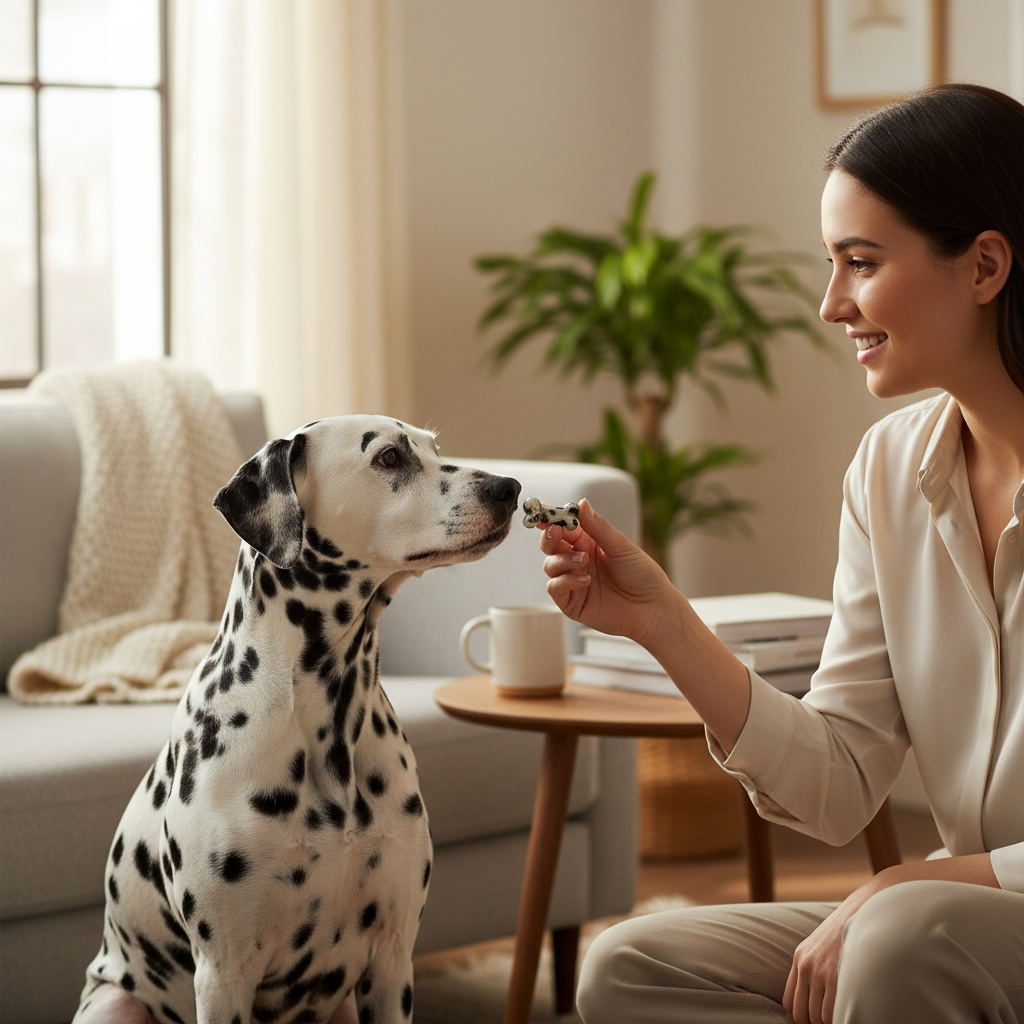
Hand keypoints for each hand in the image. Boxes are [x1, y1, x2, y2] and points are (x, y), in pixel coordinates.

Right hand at [536, 498, 670, 643]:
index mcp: (588, 543)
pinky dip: (565, 581)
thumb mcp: (621, 546)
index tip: (544, 514)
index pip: (563, 528)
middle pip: (550, 545)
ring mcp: (573, 581)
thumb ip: (598, 527)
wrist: (652, 608)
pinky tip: (586, 580)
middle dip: (549, 537)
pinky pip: (555, 588)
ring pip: (550, 565)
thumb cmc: (642, 575)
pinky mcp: (571, 602)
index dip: (552, 520)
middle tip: (556, 532)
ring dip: (562, 560)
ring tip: (583, 561)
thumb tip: (581, 503)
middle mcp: (577, 560)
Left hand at [782, 900, 850, 1023]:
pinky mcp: (835, 976)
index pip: (789, 1002)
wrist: (862, 911)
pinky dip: (838, 1020)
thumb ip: (814, 968)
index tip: (811, 1023)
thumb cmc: (847, 931)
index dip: (800, 1019)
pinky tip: (846, 1017)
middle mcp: (805, 966)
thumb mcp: (822, 946)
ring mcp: (819, 972)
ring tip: (840, 1019)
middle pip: (801, 1013)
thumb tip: (816, 997)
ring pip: (817, 1017)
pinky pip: (831, 1013)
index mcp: (800, 959)